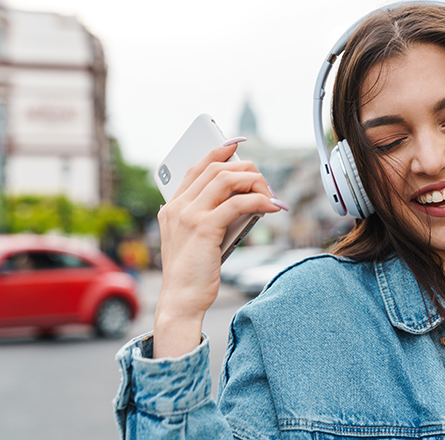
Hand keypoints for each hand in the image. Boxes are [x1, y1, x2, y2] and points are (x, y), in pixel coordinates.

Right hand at [153, 143, 285, 357]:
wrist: (181, 300)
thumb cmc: (193, 273)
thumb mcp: (199, 239)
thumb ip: (212, 217)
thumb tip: (246, 200)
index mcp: (172, 207)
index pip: (196, 168)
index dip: (218, 152)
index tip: (236, 144)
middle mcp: (177, 206)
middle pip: (216, 169)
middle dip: (245, 169)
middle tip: (265, 183)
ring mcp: (188, 215)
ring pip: (226, 179)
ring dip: (254, 182)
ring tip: (270, 194)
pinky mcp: (204, 227)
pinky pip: (238, 203)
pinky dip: (259, 201)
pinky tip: (272, 206)